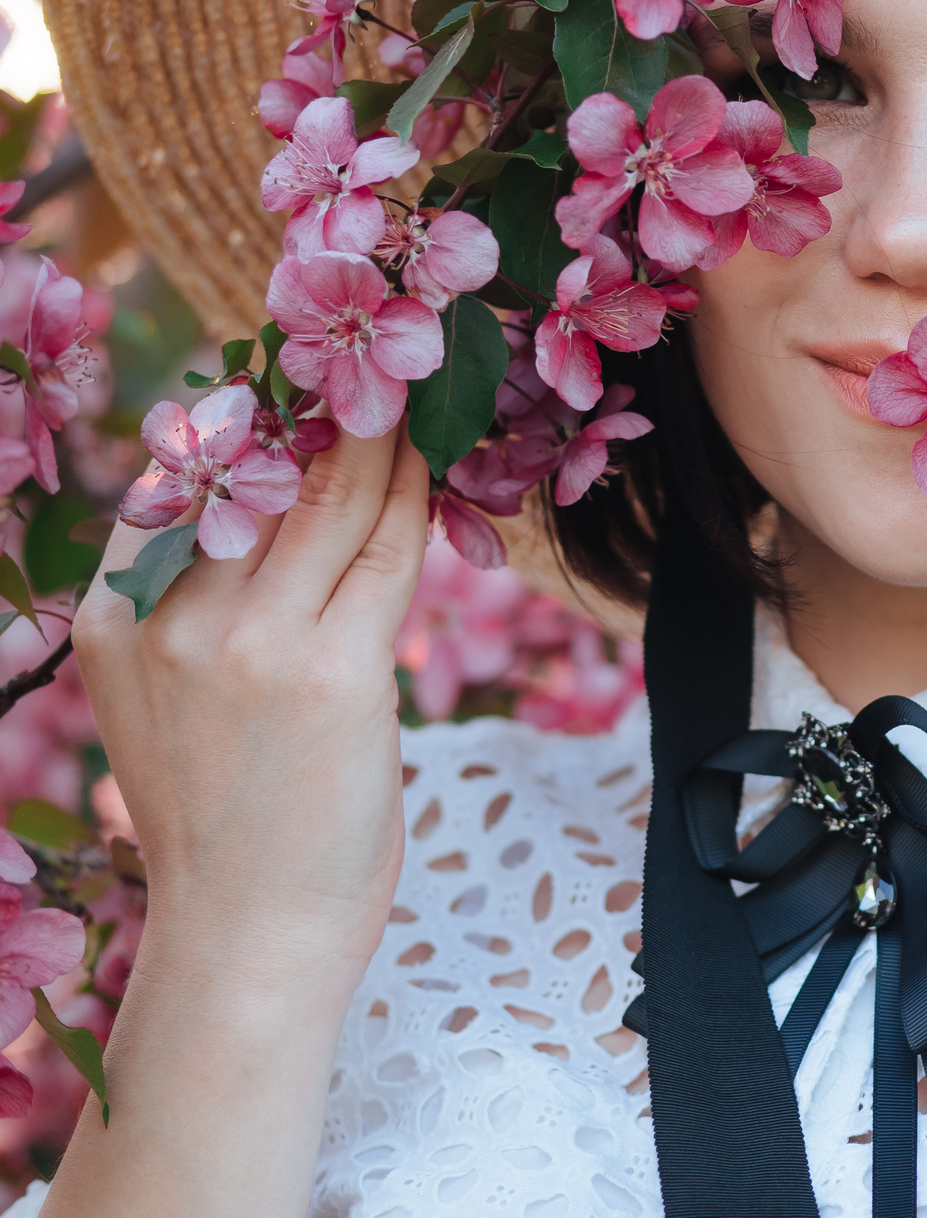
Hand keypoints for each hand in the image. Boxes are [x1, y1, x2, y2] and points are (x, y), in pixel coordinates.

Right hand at [44, 429, 428, 1214]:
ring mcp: (247, 641)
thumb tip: (291, 510)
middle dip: (326, 416)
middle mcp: (168, 616)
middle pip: (262, 477)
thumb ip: (211, 608)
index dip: (258, 422)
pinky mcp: (329, 671)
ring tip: (421, 397)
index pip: (190, 483)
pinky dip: (417, 503)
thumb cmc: (230, 822)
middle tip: (384, 366)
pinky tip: (437, 471)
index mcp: (113, 618)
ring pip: (332, 503)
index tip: (312, 379)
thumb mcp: (178, 699)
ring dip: (383, 444)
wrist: (247, 936)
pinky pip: (386, 555)